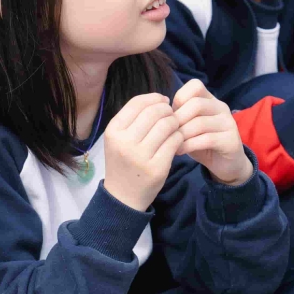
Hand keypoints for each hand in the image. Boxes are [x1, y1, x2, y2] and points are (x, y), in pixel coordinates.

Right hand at [102, 93, 183, 211]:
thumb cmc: (123, 162)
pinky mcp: (157, 168)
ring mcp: (141, 156)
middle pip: (154, 112)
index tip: (164, 101)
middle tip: (172, 115)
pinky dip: (179, 137)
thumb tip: (161, 99)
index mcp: (113, 131)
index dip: (154, 98)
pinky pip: (175, 142)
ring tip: (174, 128)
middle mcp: (125, 142)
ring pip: (167, 125)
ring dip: (175, 123)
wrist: (123, 196)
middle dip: (167, 110)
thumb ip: (134, 118)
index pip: (137, 103)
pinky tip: (176, 140)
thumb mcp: (118, 138)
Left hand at [172, 79, 253, 185]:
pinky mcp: (230, 140)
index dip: (179, 98)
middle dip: (178, 119)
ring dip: (182, 134)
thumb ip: (177, 116)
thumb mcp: (187, 126)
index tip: (170, 115)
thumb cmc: (200, 142)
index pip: (195, 85)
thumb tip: (158, 113)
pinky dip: (189, 145)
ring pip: (200, 123)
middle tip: (167, 132)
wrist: (224, 163)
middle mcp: (221, 107)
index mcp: (210, 99)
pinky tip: (180, 151)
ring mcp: (228, 123)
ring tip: (171, 143)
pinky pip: (207, 139)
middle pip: (196, 104)